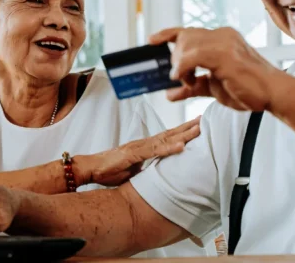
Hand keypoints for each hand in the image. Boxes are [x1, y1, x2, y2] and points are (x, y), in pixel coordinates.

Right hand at [76, 119, 199, 186]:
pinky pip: (153, 151)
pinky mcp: (132, 154)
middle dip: (188, 127)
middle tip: (206, 120)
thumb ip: (145, 169)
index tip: (198, 126)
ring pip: (164, 138)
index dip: (183, 131)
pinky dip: (168, 148)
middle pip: (169, 133)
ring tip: (199, 129)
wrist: (89, 168)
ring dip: (183, 134)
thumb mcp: (132, 172)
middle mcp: (143, 143)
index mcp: (144, 147)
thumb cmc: (108, 170)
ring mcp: (138, 147)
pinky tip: (181, 146)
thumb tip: (157, 174)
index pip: (167, 137)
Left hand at [150, 27, 282, 111]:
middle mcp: (222, 35)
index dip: (167, 33)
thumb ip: (191, 87)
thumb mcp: (213, 87)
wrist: (273, 95)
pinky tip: (186, 79)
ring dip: (180, 66)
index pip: (188, 30)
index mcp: (221, 38)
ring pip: (186, 45)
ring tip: (188, 81)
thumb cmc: (248, 90)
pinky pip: (192, 56)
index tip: (151, 40)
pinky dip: (183, 68)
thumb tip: (169, 93)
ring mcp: (224, 42)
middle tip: (182, 79)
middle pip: (183, 37)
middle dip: (175, 58)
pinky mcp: (225, 55)